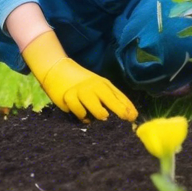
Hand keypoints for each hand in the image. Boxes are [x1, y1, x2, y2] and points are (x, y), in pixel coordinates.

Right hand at [21, 31, 136, 121]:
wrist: (57, 70)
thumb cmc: (82, 83)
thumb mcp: (98, 87)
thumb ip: (111, 99)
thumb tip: (129, 115)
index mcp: (104, 84)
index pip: (120, 97)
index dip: (128, 108)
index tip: (134, 118)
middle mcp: (95, 86)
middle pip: (112, 102)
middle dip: (121, 112)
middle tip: (125, 120)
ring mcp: (82, 92)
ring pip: (98, 110)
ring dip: (100, 115)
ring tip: (101, 117)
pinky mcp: (69, 97)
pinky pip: (80, 113)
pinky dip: (82, 116)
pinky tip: (83, 115)